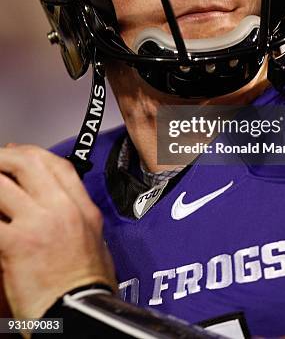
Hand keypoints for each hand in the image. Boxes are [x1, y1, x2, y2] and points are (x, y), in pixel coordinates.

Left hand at [0, 144, 116, 321]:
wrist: (80, 314)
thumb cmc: (86, 287)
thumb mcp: (94, 241)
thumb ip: (75, 216)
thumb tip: (55, 204)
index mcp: (82, 208)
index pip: (58, 164)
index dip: (31, 153)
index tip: (17, 152)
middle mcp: (62, 209)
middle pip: (29, 163)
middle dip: (4, 157)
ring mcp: (38, 223)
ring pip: (2, 185)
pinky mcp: (15, 243)